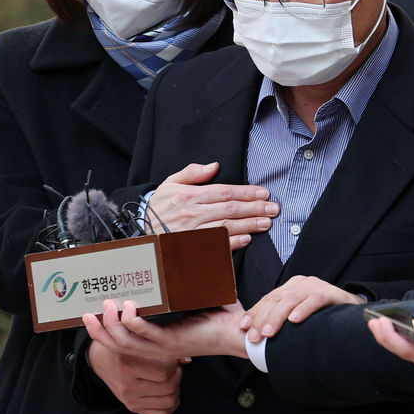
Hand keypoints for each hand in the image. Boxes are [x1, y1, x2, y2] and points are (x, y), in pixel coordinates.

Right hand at [83, 299, 248, 360]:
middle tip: (87, 313)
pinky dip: (135, 323)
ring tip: (107, 306)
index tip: (92, 314)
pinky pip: (147, 335)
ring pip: (127, 341)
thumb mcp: (193, 299)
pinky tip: (128, 310)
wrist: (241, 332)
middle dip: (99, 329)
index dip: (104, 330)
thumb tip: (175, 259)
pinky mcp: (174, 342)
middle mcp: (157, 345)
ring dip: (113, 324)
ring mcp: (164, 345)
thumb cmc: (221, 317)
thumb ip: (181, 285)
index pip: (123, 339)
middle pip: (117, 343)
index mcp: (158, 338)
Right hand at [87, 338, 181, 413]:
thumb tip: (186, 358)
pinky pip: (163, 413)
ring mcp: (130, 399)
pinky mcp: (133, 407)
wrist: (100, 359)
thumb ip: (160, 346)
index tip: (170, 356)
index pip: (165, 371)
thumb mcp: (136, 338)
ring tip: (170, 377)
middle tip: (173, 366)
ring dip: (176, 388)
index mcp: (127, 364)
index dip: (174, 362)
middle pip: (170, 386)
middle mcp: (127, 385)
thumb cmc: (121, 345)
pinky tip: (167, 391)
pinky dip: (171, 403)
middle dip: (177, 374)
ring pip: (170, 401)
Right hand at [146, 162, 278, 250]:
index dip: (246, 192)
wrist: (140, 230)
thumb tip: (214, 166)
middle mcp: (192, 213)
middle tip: (273, 208)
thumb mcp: (170, 183)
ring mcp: (192, 232)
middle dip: (255, 208)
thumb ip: (192, 173)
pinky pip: (215, 246)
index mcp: (189, 195)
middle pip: (230, 209)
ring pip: (226, 227)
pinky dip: (232, 243)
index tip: (264, 193)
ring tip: (266, 222)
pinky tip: (246, 239)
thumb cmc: (159, 206)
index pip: (224, 192)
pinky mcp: (192, 248)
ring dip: (249, 225)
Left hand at [243, 276, 364, 343]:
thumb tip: (260, 336)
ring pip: (291, 299)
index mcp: (291, 287)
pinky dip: (303, 310)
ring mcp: (315, 286)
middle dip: (262, 319)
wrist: (354, 310)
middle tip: (254, 337)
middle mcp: (300, 283)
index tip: (243, 327)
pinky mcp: (330, 293)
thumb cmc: (323, 315)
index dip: (255, 312)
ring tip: (268, 333)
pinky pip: (314, 300)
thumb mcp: (299, 315)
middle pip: (276, 300)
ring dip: (277, 317)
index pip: (268, 299)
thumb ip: (283, 320)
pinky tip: (295, 320)